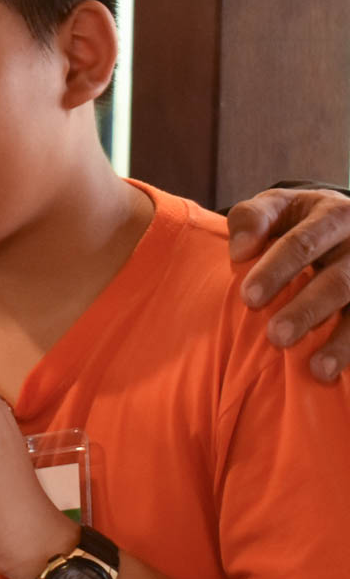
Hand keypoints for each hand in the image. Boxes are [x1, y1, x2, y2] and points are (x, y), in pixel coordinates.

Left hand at [227, 187, 349, 379]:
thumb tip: (240, 250)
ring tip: (318, 369)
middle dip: (307, 311)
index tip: (248, 298)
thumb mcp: (275, 207)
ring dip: (343, 340)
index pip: (302, 244)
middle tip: (276, 337)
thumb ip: (252, 220)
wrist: (341, 221)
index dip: (275, 271)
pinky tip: (338, 371)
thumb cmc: (297, 220)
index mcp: (333, 214)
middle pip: (338, 281)